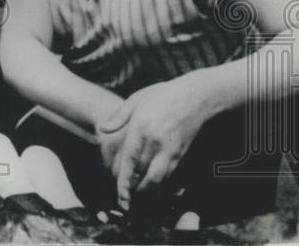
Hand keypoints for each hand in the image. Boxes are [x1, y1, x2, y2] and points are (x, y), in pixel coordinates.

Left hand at [97, 80, 208, 209]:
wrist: (196, 96)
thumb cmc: (163, 95)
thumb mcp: (137, 99)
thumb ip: (119, 116)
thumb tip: (102, 129)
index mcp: (142, 127)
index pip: (130, 160)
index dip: (124, 180)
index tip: (119, 194)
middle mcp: (156, 142)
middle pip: (143, 174)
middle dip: (133, 192)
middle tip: (124, 204)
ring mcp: (171, 149)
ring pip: (158, 180)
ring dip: (146, 193)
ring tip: (136, 203)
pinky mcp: (181, 154)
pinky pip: (169, 176)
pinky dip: (160, 187)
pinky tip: (153, 192)